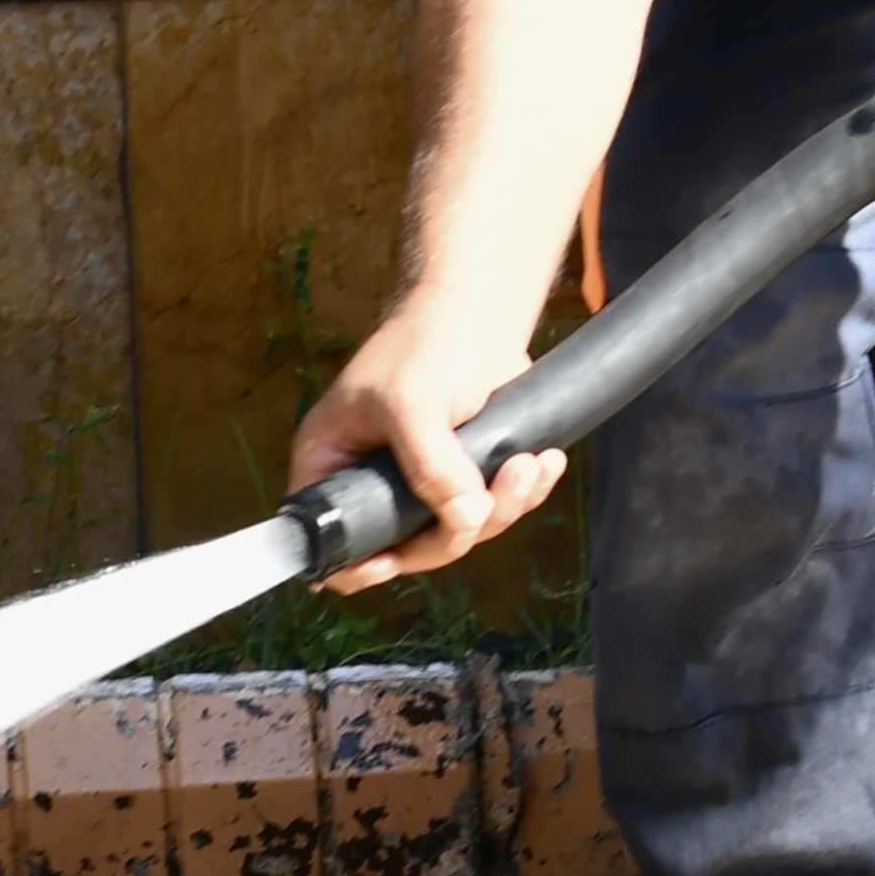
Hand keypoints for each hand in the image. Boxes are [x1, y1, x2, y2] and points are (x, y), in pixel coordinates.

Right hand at [292, 298, 567, 592]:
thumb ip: (431, 463)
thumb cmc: (425, 342)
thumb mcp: (413, 399)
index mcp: (332, 463)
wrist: (478, 313)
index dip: (355, 562)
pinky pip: (493, 511)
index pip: (330, 537)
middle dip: (455, 532)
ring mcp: (421, 484)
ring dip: (502, 507)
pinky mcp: (466, 478)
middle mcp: (372, 482)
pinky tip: (543, 462)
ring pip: (459, 532)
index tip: (390, 561)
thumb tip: (465, 520)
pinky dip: (523, 494)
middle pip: (405, 548)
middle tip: (489, 496)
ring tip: (529, 464)